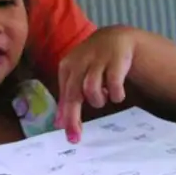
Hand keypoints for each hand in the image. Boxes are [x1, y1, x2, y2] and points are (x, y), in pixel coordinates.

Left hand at [55, 28, 135, 143]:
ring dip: (98, 100)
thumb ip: (68, 97)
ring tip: (104, 98)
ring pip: (91, 88)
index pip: (64, 95)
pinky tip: (116, 93)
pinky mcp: (116, 60)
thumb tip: (59, 123)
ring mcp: (98, 60)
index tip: (70, 136)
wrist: (113, 37)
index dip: (66, 116)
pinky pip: (113, 84)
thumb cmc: (92, 62)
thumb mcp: (77, 76)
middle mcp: (79, 61)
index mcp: (67, 66)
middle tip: (76, 136)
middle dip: (74, 118)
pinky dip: (115, 94)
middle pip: (73, 94)